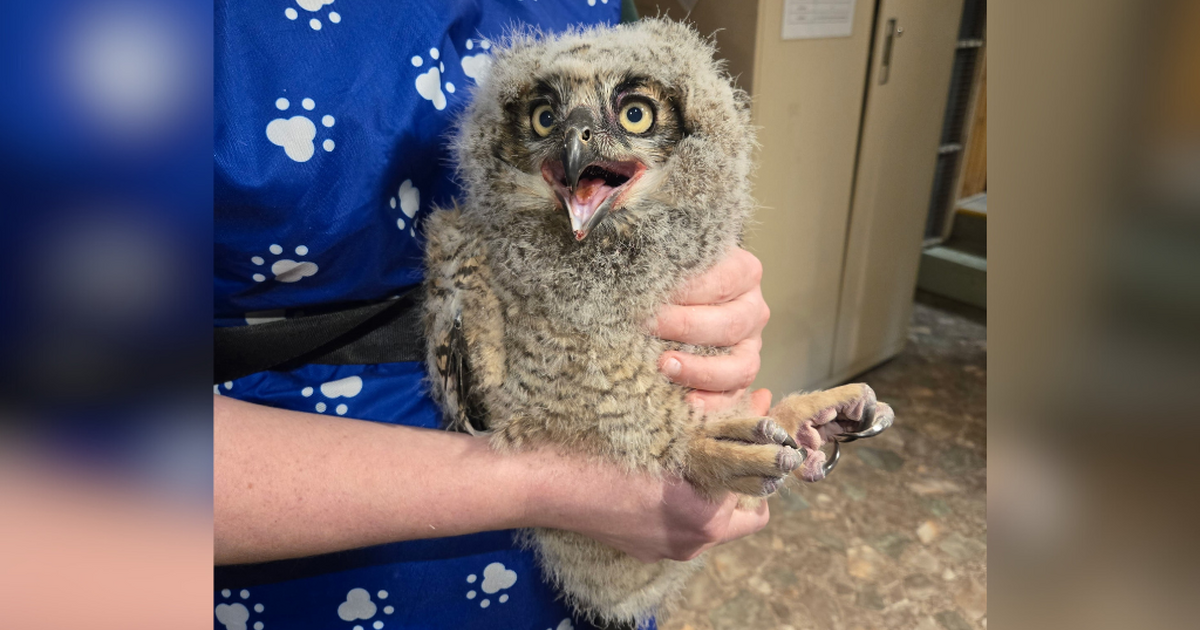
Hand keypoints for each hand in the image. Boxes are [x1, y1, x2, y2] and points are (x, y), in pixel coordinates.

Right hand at [524, 390, 773, 561]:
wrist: (543, 482)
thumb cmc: (603, 451)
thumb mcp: (668, 434)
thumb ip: (718, 429)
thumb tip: (756, 400)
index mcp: (705, 518)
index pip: (757, 492)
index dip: (759, 450)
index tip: (756, 415)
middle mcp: (692, 543)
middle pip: (742, 514)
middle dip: (743, 477)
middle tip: (736, 433)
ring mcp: (665, 549)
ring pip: (710, 520)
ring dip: (712, 488)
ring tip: (701, 445)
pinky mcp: (641, 546)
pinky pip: (678, 525)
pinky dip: (683, 500)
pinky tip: (667, 468)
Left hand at [651, 248, 769, 412]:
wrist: (672, 297)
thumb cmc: (667, 274)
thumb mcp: (667, 259)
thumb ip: (660, 263)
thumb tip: (635, 276)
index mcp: (744, 272)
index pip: (721, 281)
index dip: (686, 290)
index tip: (650, 294)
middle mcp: (753, 310)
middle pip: (729, 324)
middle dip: (684, 327)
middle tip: (647, 326)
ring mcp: (750, 347)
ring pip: (740, 366)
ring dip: (700, 370)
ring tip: (664, 365)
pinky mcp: (739, 377)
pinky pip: (735, 397)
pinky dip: (713, 403)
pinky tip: (687, 402)